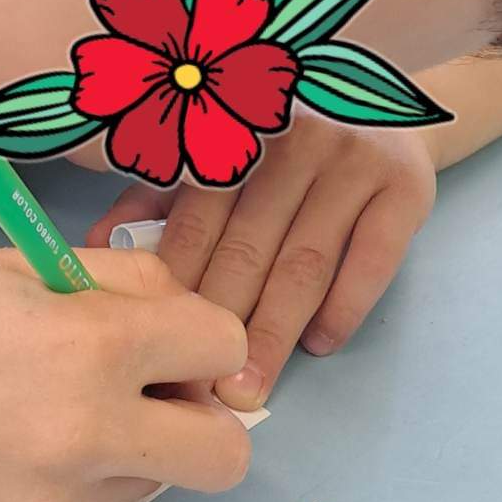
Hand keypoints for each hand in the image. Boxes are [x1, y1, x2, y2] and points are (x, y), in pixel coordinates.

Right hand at [0, 248, 252, 501]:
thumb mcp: (23, 266)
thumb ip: (122, 283)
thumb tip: (189, 319)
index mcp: (95, 347)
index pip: (224, 349)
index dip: (200, 341)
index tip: (170, 344)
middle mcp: (91, 433)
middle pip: (224, 455)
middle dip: (204, 423)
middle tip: (152, 401)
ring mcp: (61, 500)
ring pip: (157, 483)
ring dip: (132, 450)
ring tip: (51, 417)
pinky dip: (70, 483)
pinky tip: (7, 452)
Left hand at [88, 120, 436, 408]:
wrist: (384, 110)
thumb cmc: (277, 144)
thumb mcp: (212, 154)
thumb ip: (154, 196)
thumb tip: (94, 251)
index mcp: (233, 129)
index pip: (196, 219)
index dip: (176, 287)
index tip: (156, 346)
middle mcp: (292, 137)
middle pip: (249, 247)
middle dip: (220, 324)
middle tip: (199, 391)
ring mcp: (353, 159)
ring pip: (304, 263)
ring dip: (275, 333)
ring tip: (250, 388)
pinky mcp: (407, 186)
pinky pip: (371, 260)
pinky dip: (344, 308)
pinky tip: (319, 346)